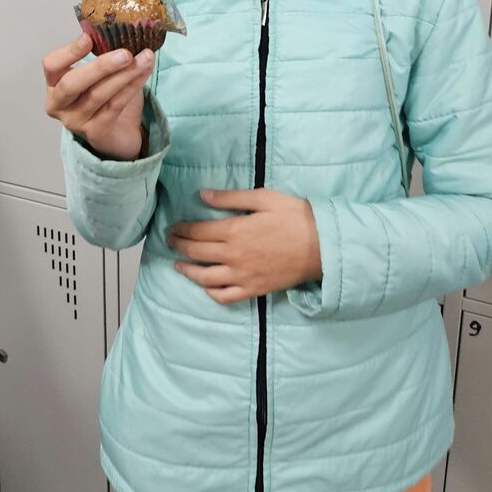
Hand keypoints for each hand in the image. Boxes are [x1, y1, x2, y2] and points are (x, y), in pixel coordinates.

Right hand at [43, 33, 154, 159]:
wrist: (119, 134)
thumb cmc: (107, 97)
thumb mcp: (100, 74)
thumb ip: (103, 54)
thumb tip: (124, 27)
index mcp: (55, 83)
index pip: (51, 65)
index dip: (69, 51)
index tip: (88, 38)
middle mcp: (59, 104)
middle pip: (72, 83)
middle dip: (100, 66)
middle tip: (125, 53)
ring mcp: (75, 121)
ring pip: (98, 94)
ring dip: (124, 74)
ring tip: (145, 58)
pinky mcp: (95, 133)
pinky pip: (114, 106)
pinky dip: (132, 87)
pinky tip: (144, 73)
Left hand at [167, 188, 321, 304]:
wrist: (321, 246)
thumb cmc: (295, 217)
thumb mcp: (263, 198)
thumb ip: (231, 197)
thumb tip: (203, 194)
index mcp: (234, 230)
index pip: (197, 232)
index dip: (181, 229)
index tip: (173, 226)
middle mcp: (233, 256)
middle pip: (197, 253)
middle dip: (179, 246)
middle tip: (170, 240)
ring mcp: (242, 276)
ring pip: (205, 278)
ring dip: (188, 270)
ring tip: (179, 264)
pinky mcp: (253, 290)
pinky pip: (225, 296)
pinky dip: (211, 292)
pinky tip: (206, 286)